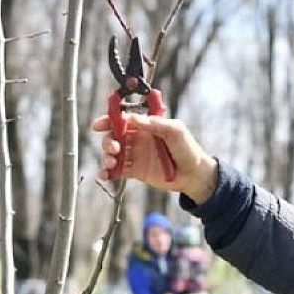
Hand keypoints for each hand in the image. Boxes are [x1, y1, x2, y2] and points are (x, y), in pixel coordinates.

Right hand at [93, 114, 217, 202]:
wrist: (194, 175)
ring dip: (106, 156)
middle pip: (114, 136)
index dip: (109, 120)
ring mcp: (135, 155)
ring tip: (112, 162)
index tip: (99, 125)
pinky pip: (116, 170)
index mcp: (146, 125)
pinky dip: (107, 172)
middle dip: (108, 141)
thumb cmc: (188, 149)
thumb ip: (155, 123)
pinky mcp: (134, 171)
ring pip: (112, 153)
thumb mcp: (175, 131)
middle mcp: (137, 138)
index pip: (123, 119)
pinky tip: (105, 175)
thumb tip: (134, 118)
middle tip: (115, 148)